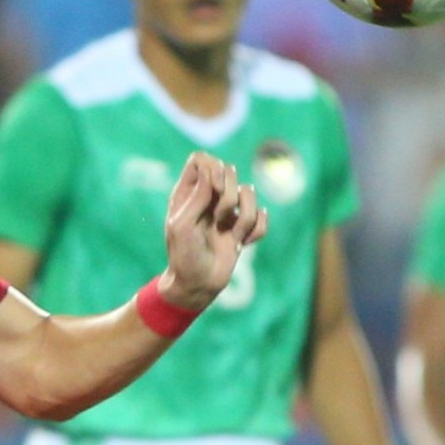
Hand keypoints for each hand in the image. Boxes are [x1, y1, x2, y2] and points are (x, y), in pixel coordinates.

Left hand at [160, 152, 266, 310]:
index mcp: (188, 192)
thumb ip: (197, 195)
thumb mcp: (182, 224)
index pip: (202, 159)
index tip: (213, 187)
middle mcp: (209, 197)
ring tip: (230, 234)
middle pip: (229, 170)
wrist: (197, 285)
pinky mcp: (243, 228)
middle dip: (229, 194)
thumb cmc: (183, 256)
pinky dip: (256, 231)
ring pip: (250, 192)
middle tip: (217, 217)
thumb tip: (213, 170)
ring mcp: (227, 212)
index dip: (212, 168)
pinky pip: (262, 217)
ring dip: (244, 216)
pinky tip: (242, 243)